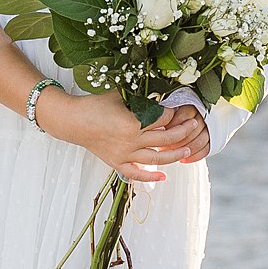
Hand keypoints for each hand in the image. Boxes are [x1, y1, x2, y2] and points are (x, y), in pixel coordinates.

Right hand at [41, 90, 207, 181]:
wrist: (73, 121)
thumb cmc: (95, 105)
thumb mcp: (120, 95)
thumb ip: (141, 95)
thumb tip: (161, 91)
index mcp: (133, 121)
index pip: (162, 118)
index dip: (173, 113)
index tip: (179, 109)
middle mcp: (131, 140)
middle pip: (166, 139)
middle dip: (183, 132)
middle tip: (194, 125)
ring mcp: (124, 154)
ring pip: (157, 158)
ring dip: (175, 155)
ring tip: (188, 149)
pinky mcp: (117, 163)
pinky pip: (136, 173)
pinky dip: (150, 176)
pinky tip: (163, 177)